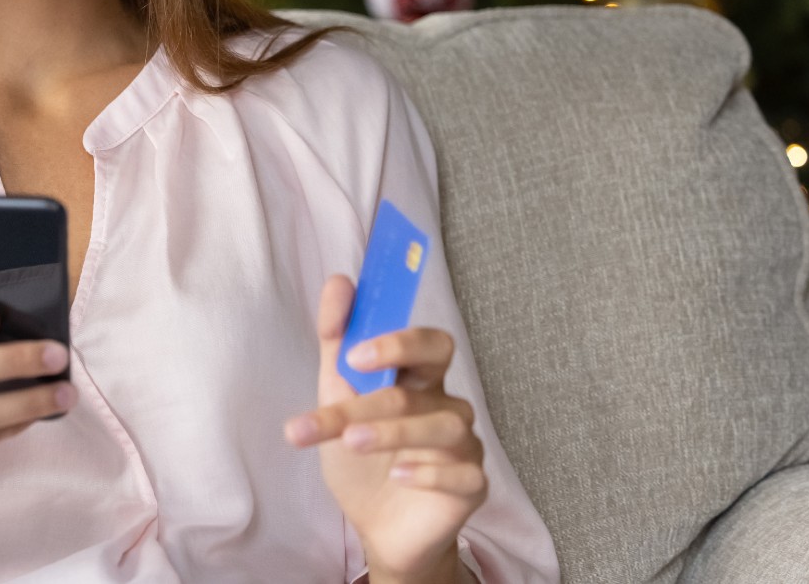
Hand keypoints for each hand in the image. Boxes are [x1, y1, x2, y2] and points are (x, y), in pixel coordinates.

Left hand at [282, 274, 486, 579]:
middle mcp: (445, 405)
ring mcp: (463, 446)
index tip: (354, 351)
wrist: (376, 527)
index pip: (427, 342)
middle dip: (388, 377)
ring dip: (392, 430)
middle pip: (434, 374)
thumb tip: (338, 282)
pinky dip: (428, 472)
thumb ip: (336, 343)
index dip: (397, 340)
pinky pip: (462, 473)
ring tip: (352, 442)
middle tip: (349, 383)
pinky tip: (398, 475)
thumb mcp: (337, 398)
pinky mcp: (471, 485)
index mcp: (418, 380)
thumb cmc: (360, 457)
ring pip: (441, 425)